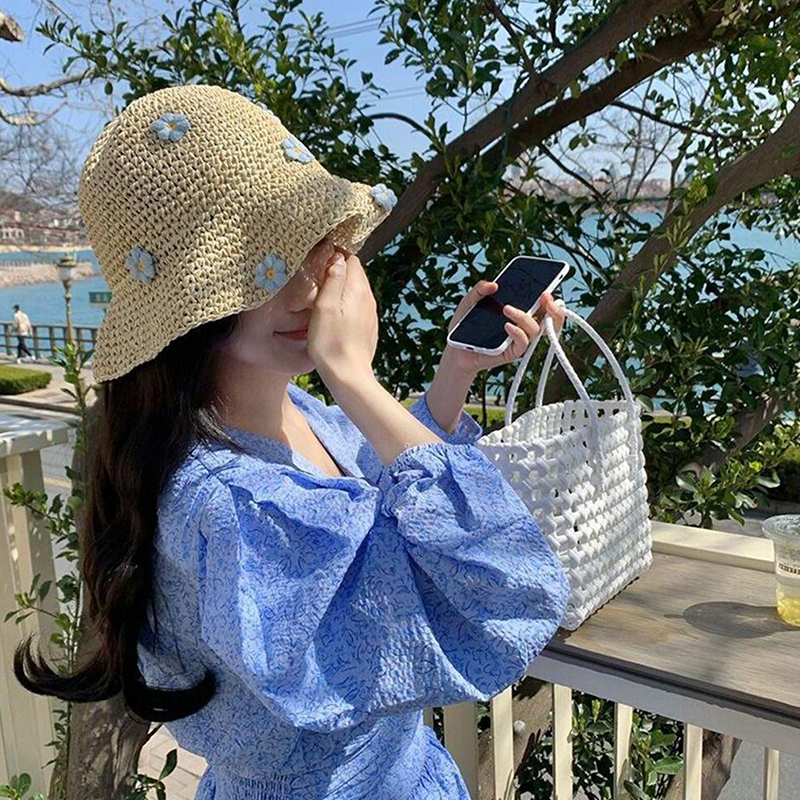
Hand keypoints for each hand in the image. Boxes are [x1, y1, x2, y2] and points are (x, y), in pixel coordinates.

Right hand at [307, 247, 378, 383]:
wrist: (348, 375)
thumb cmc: (330, 341)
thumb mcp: (324, 306)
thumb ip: (333, 279)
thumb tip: (338, 258)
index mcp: (358, 290)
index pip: (352, 260)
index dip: (337, 255)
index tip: (321, 258)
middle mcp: (369, 299)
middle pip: (356, 274)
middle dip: (341, 270)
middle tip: (320, 274)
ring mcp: (371, 314)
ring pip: (358, 291)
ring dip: (344, 288)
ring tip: (325, 293)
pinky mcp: (369, 328)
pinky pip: (359, 307)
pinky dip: (348, 303)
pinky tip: (336, 314)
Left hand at [444, 282, 566, 375]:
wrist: (455, 349)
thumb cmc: (466, 325)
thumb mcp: (469, 303)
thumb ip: (479, 290)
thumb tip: (493, 284)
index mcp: (519, 311)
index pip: (542, 304)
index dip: (549, 298)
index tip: (546, 288)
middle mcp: (523, 325)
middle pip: (549, 319)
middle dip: (553, 309)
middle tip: (544, 296)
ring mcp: (519, 339)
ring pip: (536, 329)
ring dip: (525, 317)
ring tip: (507, 308)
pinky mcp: (511, 352)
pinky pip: (522, 343)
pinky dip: (517, 333)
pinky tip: (506, 325)